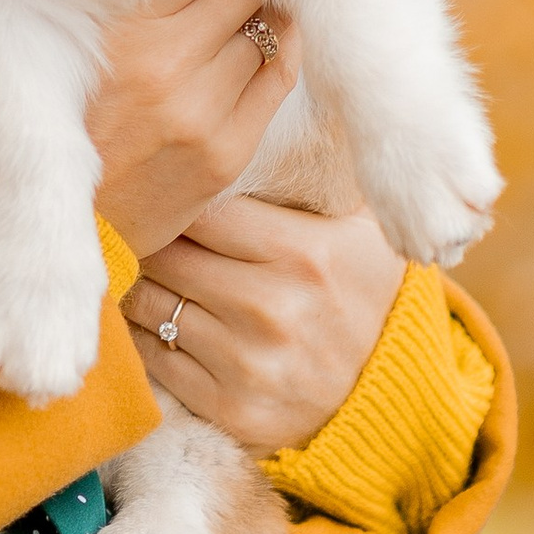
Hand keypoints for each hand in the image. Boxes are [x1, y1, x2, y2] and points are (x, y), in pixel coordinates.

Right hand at [88, 0, 297, 260]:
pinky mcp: (228, 151)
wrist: (78, 227)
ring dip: (268, 9)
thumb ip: (133, 6)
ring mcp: (200, 112)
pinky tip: (280, 36)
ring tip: (262, 0)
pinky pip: (279, 76)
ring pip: (265, 28)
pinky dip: (285, 48)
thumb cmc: (76, 127)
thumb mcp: (80, 54)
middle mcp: (161, 67)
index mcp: (118, 36)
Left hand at [125, 201, 403, 457]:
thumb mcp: (360, 232)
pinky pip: (154, 359)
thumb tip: (257, 125)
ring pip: (152, 304)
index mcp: (306, 253)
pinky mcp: (230, 408)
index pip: (204, 208)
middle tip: (139, 232)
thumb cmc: (365, 299)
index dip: (181, 200)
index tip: (170, 198)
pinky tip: (151, 320)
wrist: (393, 398)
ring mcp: (249, 362)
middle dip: (151, 240)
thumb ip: (313, 181)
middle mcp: (275, 307)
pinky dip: (142, 337)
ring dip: (140, 286)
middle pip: (169, 254)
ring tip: (143, 273)